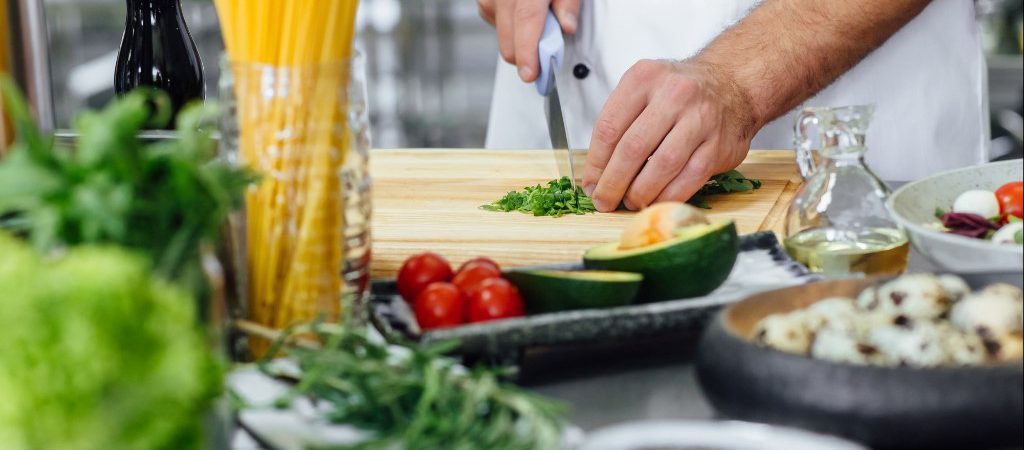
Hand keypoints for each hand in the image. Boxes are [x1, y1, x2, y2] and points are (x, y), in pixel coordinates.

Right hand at [477, 0, 579, 81]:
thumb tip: (567, 27)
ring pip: (498, 27)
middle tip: (542, 59)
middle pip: (509, 30)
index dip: (528, 50)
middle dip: (524, 53)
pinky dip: (507, 23)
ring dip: (516, 36)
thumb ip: (568, 2)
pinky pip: (491, 16)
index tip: (531, 72)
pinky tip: (518, 15)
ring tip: (536, 25)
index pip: (527, 18)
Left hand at [582, 59, 758, 211]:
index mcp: (645, 78)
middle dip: (613, 183)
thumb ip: (619, 124)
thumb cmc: (679, 93)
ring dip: (640, 192)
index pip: (609, 127)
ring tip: (629, 202)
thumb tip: (597, 175)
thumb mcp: (644, 90)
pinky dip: (668, 195)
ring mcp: (700, 119)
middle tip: (604, 201)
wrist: (731, 83)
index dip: (595, 163)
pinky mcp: (719, 144)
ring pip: (662, 165)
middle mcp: (674, 94)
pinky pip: (689, 178)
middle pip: (633, 148)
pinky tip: (656, 201)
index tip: (590, 184)